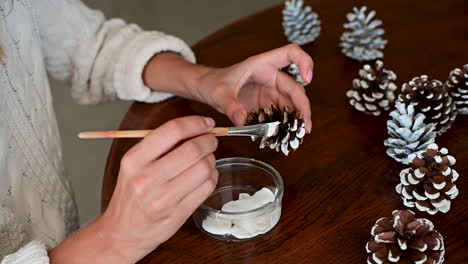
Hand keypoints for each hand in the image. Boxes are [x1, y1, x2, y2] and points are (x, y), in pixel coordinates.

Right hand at [50, 116, 217, 262]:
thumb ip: (159, 146)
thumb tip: (195, 127)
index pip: (172, 130)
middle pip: (193, 149)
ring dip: (212, 159)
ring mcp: (164, 198)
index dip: (195, 123)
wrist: (122, 233)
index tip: (205, 123)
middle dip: (209, 140)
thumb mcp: (133, 165)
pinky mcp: (179, 213)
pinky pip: (207, 187)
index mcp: (134, 160)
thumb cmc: (131, 195)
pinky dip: (213, 176)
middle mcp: (147, 178)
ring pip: (204, 168)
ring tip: (207, 159)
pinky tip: (206, 175)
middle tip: (211, 140)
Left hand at [196, 44, 313, 131]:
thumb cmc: (213, 83)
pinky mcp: (267, 106)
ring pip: (292, 104)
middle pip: (295, 88)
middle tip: (304, 126)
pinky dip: (285, 125)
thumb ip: (230, 105)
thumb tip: (241, 119)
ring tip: (298, 135)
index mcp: (262, 65)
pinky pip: (281, 115)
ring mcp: (270, 92)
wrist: (207, 90)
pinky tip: (287, 136)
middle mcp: (270, 77)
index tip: (308, 77)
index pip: (290, 53)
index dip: (304, 61)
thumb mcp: (219, 93)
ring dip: (297, 119)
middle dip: (302, 107)